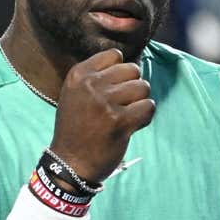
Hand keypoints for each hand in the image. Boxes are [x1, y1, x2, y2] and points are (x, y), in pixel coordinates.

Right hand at [50, 49, 154, 182]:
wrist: (70, 163)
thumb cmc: (77, 128)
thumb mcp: (76, 94)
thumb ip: (97, 76)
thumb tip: (133, 65)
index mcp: (79, 75)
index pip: (115, 55)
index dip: (121, 72)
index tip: (114, 89)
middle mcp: (90, 85)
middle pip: (133, 70)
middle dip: (133, 87)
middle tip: (123, 105)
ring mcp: (105, 103)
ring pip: (143, 87)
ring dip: (140, 102)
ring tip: (126, 115)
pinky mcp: (119, 121)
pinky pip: (149, 107)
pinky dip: (145, 116)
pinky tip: (132, 125)